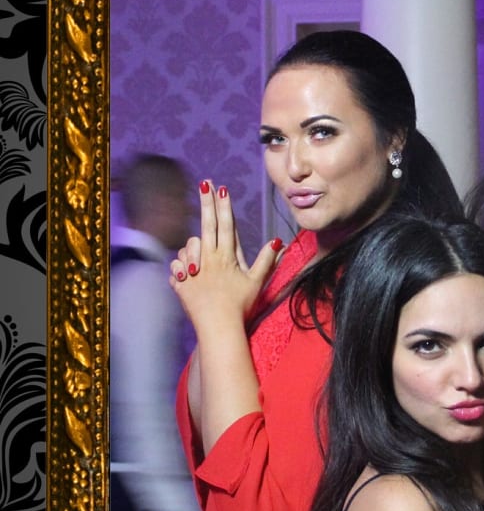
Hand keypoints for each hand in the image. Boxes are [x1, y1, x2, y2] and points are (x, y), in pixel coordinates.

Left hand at [169, 180, 282, 333]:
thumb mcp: (256, 282)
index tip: (222, 188)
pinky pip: (177, 263)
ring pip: (190, 244)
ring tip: (202, 264)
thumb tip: (278, 241)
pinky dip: (182, 265)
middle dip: (206, 201)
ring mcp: (192, 267)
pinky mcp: (180, 280)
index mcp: (226, 256)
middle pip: (206, 223)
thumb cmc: (240, 306)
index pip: (225, 224)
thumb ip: (266, 260)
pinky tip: (189, 274)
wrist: (218, 327)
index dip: (224, 205)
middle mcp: (208, 257)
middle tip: (204, 183)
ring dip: (194, 246)